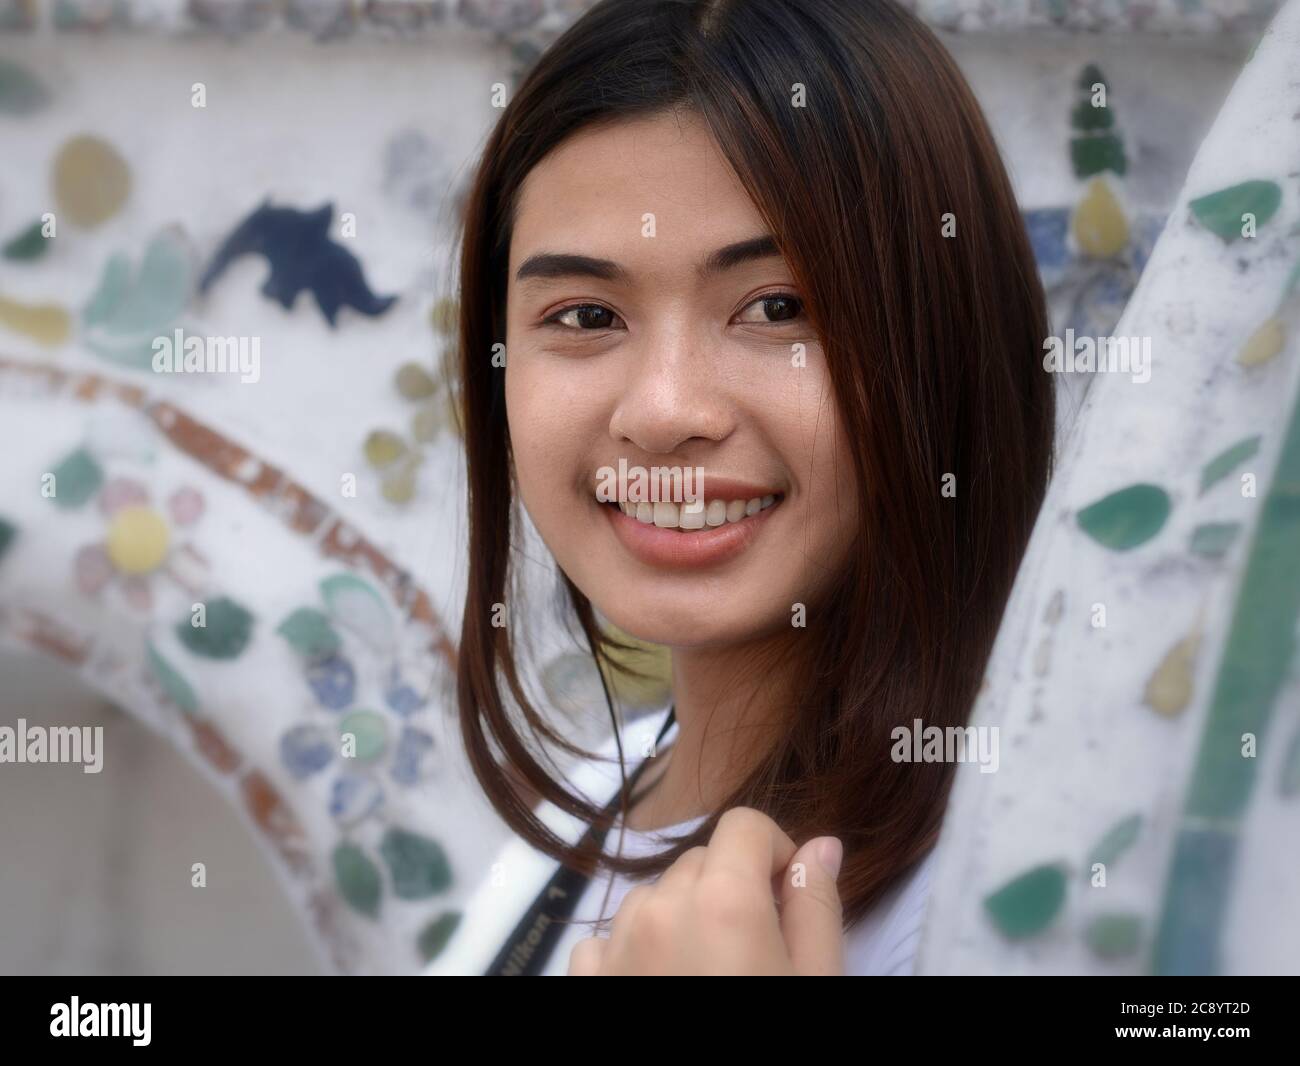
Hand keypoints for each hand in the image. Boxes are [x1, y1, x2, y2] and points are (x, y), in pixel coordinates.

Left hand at [567, 807, 844, 974]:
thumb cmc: (774, 1042)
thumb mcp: (817, 980)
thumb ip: (817, 906)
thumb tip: (821, 846)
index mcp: (724, 899)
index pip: (746, 824)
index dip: (775, 852)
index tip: (790, 895)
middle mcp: (661, 908)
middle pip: (700, 860)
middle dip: (732, 887)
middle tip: (758, 948)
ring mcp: (615, 943)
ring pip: (655, 896)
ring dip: (682, 918)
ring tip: (710, 970)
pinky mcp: (587, 978)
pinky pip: (608, 938)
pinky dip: (634, 951)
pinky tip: (660, 982)